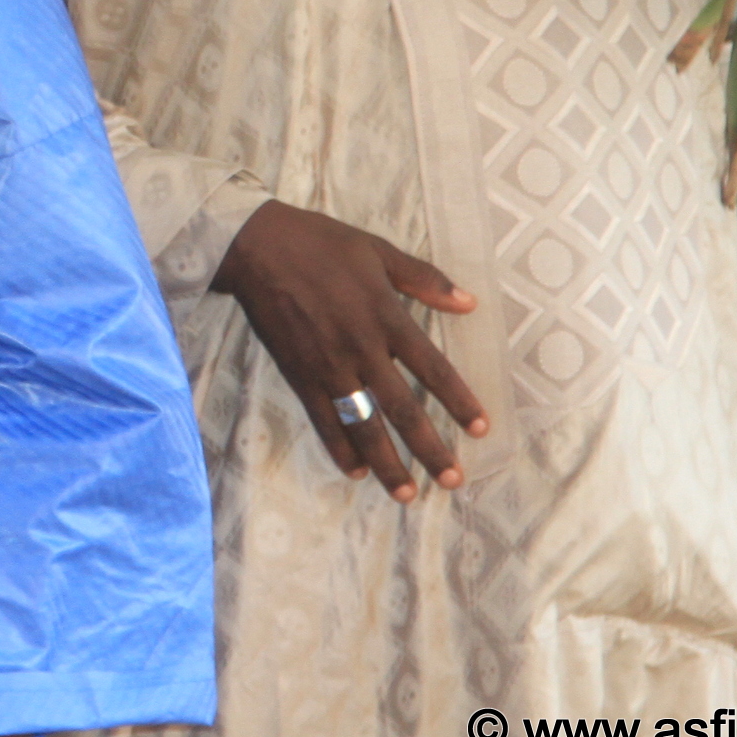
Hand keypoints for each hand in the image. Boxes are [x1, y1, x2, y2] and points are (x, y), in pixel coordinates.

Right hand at [211, 200, 489, 499]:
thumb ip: (423, 279)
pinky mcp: (299, 373)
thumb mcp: (377, 250)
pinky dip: (339, 447)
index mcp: (385, 316)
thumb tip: (470, 303)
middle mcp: (361, 348)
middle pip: (402, 408)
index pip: (432, 368)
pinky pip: (323, 418)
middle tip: (453, 480)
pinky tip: (355, 470)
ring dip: (387, 461)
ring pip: (363, 423)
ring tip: (407, 493)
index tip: (480, 430)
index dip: (458, 400)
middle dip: (429, 447)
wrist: (256, 247)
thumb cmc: (319, 243)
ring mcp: (328, 365)